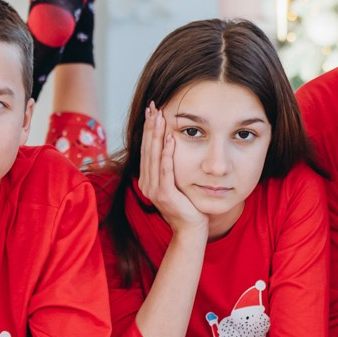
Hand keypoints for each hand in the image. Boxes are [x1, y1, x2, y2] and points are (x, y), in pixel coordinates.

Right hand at [137, 105, 206, 235]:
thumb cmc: (187, 206)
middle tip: (153, 106)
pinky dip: (167, 153)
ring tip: (159, 117)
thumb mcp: (175, 184)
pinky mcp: (165, 195)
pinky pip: (165, 170)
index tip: (152, 111)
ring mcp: (154, 190)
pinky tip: (170, 138)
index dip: (148, 129)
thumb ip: (169, 169)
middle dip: (150, 127)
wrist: (191, 230)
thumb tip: (171, 145)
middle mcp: (147, 184)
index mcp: (148, 180)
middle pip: (147, 149)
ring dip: (157, 135)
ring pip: (154, 157)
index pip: (147, 149)